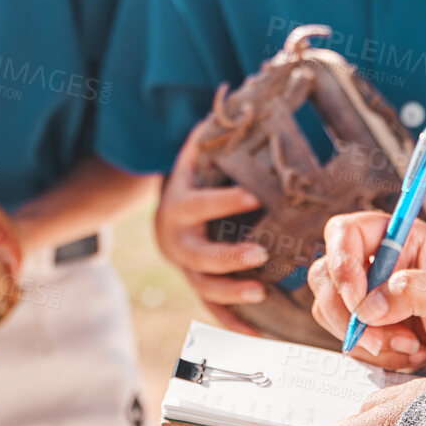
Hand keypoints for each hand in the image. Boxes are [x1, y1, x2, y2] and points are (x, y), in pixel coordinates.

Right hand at [154, 124, 268, 333]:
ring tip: (260, 291)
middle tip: (259, 252)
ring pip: (203, 286)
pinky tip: (257, 334)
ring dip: (230, 292)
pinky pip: (213, 310)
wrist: (165, 216)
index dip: (223, 201)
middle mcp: (177, 241)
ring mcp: (186, 269)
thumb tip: (236, 92)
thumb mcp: (193, 155)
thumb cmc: (191, 181)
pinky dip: (232, 322)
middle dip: (227, 256)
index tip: (253, 196)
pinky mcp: (198, 286)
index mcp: (177, 206)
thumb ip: (209, 133)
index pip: (198, 204)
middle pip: (197, 254)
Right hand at [308, 211, 425, 369]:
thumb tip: (369, 307)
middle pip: (325, 274)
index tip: (359, 302)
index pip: (343, 232)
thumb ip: (414, 293)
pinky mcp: (360, 320)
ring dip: (364, 336)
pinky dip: (371, 351)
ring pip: (328, 308)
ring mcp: (361, 290)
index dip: (341, 263)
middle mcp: (369, 259)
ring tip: (408, 345)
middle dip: (348, 313)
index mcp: (392, 236)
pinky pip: (343, 335)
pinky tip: (404, 351)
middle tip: (379, 339)